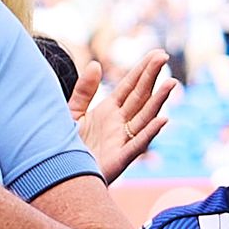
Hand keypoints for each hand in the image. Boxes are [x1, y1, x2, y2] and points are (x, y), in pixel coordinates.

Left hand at [68, 50, 175, 182]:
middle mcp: (119, 124)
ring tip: (171, 83)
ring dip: (158, 101)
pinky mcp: (119, 160)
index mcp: (108, 111)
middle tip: (164, 57)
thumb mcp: (72, 113)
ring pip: (145, 118)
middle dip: (152, 77)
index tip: (157, 54)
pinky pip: (137, 145)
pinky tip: (163, 120)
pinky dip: (150, 133)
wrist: (57, 175)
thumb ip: (84, 90)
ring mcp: (121, 141)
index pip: (130, 86)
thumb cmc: (66, 146)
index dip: (143, 70)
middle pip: (140, 97)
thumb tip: (95, 64)